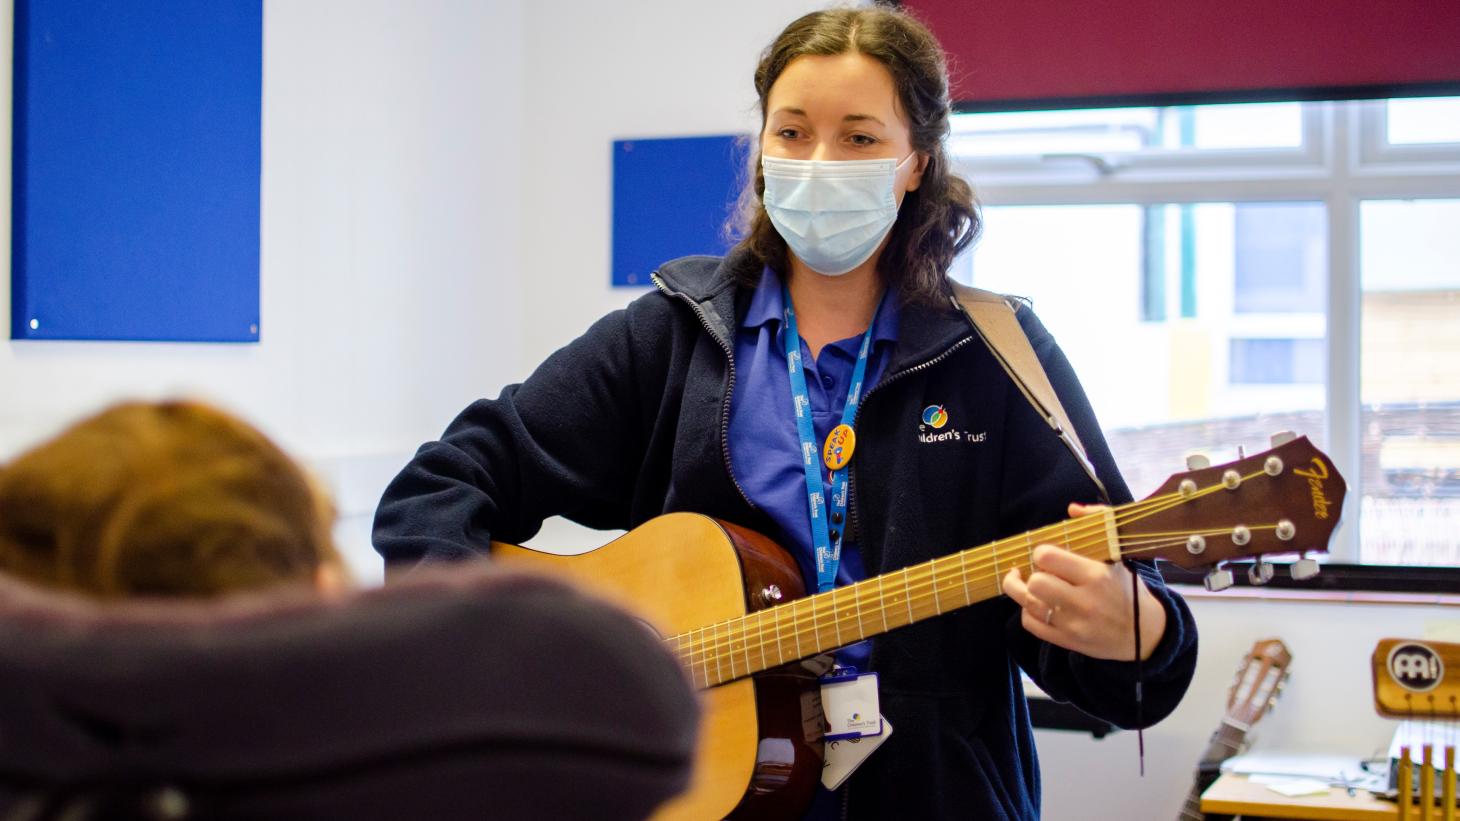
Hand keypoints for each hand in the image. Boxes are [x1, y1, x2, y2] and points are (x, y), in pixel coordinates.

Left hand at [1002, 503, 1166, 660]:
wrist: (1144, 634)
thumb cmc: (1126, 589)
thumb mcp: (1117, 556)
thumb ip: (1097, 523)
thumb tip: (1072, 508)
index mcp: (1096, 576)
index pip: (1048, 558)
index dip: (1041, 553)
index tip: (1046, 555)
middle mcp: (1084, 602)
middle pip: (1035, 583)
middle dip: (1031, 573)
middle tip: (1037, 570)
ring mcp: (1074, 625)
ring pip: (1028, 604)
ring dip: (1022, 590)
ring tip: (1026, 582)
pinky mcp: (1067, 641)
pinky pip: (1031, 624)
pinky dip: (1028, 611)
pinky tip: (1036, 603)